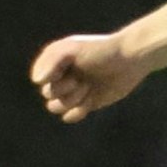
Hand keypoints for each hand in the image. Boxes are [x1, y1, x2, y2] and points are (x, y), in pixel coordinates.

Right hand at [30, 32, 148, 122]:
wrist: (129, 60)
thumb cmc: (100, 51)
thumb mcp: (73, 49)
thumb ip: (51, 61)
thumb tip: (37, 80)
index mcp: (55, 62)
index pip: (40, 79)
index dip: (53, 77)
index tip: (69, 68)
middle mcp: (61, 77)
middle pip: (48, 95)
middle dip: (65, 89)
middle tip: (82, 79)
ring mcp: (73, 91)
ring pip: (56, 108)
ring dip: (72, 101)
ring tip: (88, 89)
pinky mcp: (85, 104)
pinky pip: (69, 117)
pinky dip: (77, 112)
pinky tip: (90, 101)